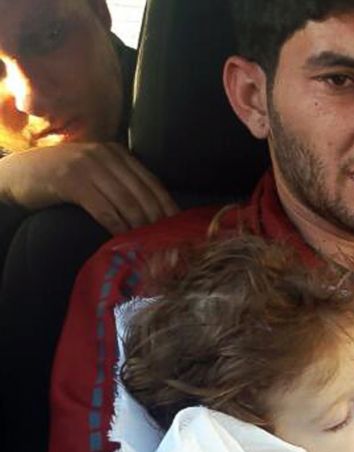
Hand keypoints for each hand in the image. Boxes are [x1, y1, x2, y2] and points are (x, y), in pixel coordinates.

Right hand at [0, 142, 177, 233]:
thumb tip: (154, 212)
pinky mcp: (71, 181)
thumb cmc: (62, 179)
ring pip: (125, 202)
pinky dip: (117, 226)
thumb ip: (121, 184)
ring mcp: (88, 166)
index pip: (151, 181)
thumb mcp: (97, 174)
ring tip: (149, 244)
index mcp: (117, 153)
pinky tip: (123, 240)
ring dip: (139, 226)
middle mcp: (106, 155)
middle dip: (157, 219)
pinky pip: (103, 208)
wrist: (20, 173)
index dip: (167, 205)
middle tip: (167, 241)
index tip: (181, 226)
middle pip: (142, 193)